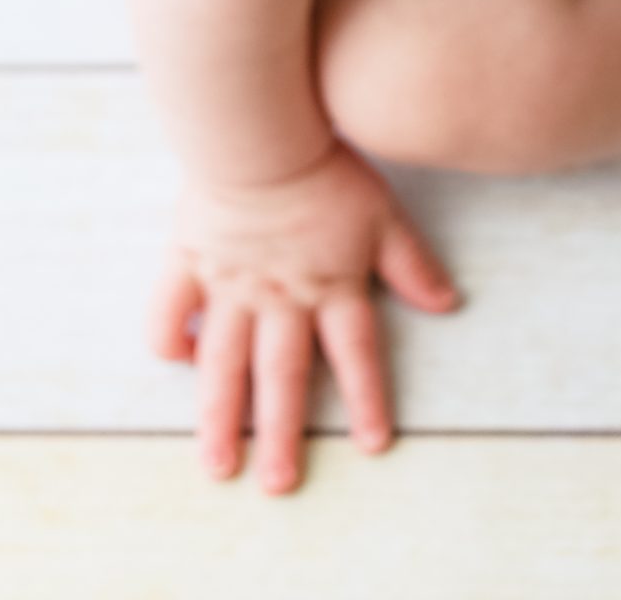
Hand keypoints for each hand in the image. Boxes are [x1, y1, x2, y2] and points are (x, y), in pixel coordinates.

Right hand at [147, 135, 461, 493]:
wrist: (259, 133)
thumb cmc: (325, 167)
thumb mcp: (382, 213)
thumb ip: (411, 263)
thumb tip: (449, 302)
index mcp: (330, 286)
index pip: (356, 354)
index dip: (367, 399)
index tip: (372, 445)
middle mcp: (280, 299)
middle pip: (284, 378)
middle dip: (283, 435)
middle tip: (277, 486)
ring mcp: (229, 287)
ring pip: (223, 367)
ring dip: (221, 419)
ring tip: (218, 466)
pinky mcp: (188, 264)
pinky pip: (170, 316)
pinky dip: (171, 343)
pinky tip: (180, 364)